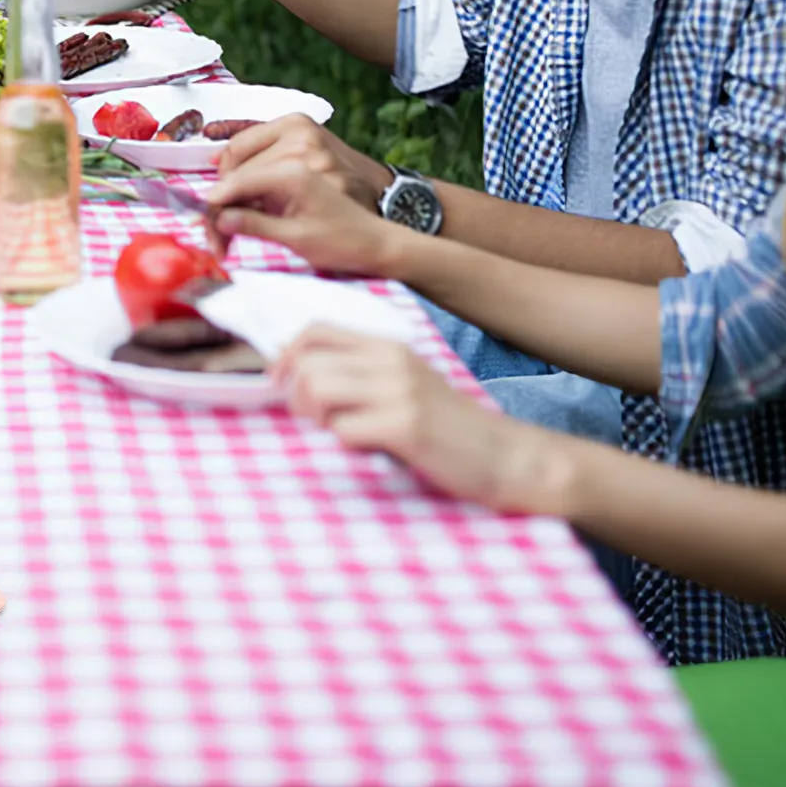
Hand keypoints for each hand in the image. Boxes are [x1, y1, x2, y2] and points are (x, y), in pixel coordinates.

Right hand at [204, 137, 398, 273]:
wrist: (376, 237)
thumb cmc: (344, 241)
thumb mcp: (298, 239)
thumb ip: (255, 226)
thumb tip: (220, 219)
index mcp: (294, 168)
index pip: (237, 182)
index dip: (215, 210)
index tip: (207, 234)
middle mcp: (294, 145)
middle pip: (235, 169)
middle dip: (221, 204)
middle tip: (219, 241)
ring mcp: (296, 141)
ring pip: (241, 161)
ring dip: (232, 192)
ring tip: (232, 227)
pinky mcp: (297, 145)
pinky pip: (257, 157)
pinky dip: (246, 181)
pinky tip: (246, 205)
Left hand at [276, 326, 568, 514]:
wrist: (506, 456)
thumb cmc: (448, 426)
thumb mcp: (405, 383)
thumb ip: (361, 373)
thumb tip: (296, 377)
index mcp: (387, 346)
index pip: (315, 330)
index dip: (285, 356)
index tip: (279, 383)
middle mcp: (391, 360)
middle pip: (308, 363)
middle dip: (295, 396)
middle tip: (313, 420)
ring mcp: (399, 391)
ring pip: (317, 390)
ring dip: (316, 418)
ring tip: (339, 432)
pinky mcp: (405, 425)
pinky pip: (343, 430)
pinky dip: (344, 444)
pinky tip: (368, 449)